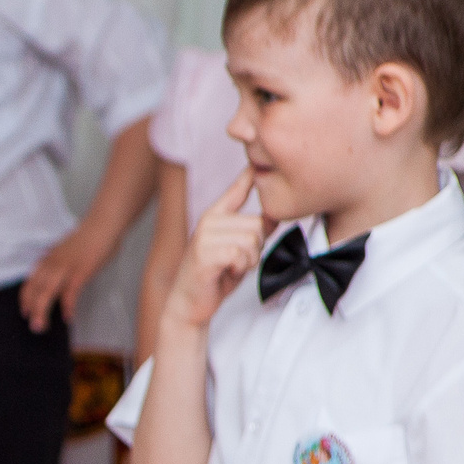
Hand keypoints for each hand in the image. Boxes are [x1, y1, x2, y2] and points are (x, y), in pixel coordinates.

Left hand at [20, 221, 114, 332]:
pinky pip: (71, 292)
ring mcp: (66, 268)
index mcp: (48, 260)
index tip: (24, 310)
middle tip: (33, 326)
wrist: (102, 225)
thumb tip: (56, 277)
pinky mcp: (81, 271)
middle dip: (32, 309)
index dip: (26, 298)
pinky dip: (68, 306)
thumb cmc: (87, 239)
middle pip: (36, 290)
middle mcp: (53, 264)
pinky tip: (68, 316)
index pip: (30, 281)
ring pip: (47, 292)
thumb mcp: (65, 251)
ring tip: (41, 326)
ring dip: (42, 311)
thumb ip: (58, 264)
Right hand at [163, 170, 263, 336]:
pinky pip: (242, 253)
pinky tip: (226, 272)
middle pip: (257, 223)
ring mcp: (205, 235)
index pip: (237, 189)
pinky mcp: (205, 252)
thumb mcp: (238, 250)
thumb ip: (253, 230)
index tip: (256, 158)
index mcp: (215, 216)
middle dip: (256, 247)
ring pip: (252, 239)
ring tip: (231, 267)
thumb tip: (275, 215)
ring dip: (249, 259)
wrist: (189, 305)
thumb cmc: (215, 277)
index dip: (249, 174)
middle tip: (237, 261)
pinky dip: (241, 268)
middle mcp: (208, 220)